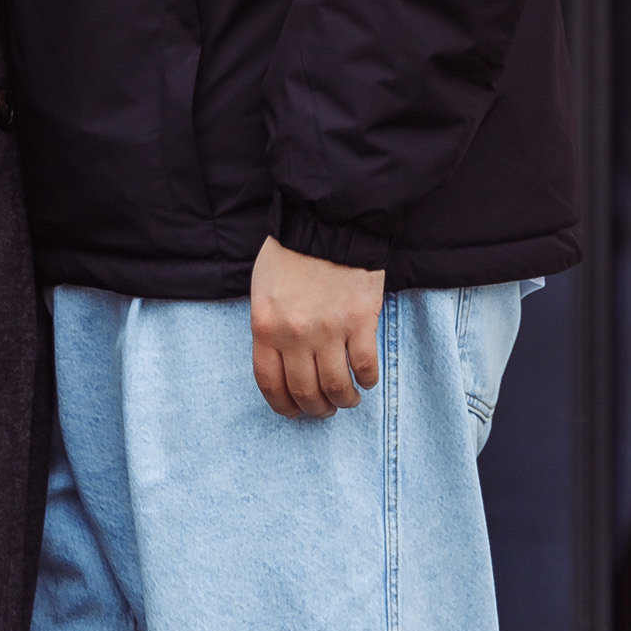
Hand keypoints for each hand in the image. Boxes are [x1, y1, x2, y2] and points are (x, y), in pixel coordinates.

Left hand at [249, 237, 384, 419]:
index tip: (294, 411)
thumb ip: (269, 326)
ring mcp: (328, 330)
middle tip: (324, 408)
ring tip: (348, 398)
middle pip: (305, 392)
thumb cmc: (292, 250)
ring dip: (343, 400)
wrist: (328, 219)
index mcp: (265, 325)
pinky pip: (364, 367)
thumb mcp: (264, 288)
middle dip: (316, 408)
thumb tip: (280, 362)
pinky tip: (366, 379)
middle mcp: (294, 334)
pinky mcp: (359, 321)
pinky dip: (367, 380)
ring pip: (336, 388)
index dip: (284, 405)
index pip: (270, 384)